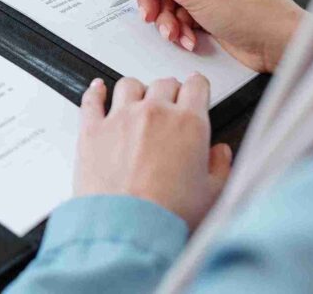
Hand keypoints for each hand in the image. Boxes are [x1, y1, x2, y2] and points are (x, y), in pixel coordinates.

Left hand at [76, 75, 231, 229]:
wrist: (128, 227)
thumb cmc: (169, 214)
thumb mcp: (213, 194)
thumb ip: (221, 167)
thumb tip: (220, 153)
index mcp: (188, 123)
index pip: (196, 86)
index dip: (197, 87)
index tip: (196, 89)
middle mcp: (153, 113)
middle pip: (164, 84)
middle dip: (170, 91)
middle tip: (170, 103)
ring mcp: (120, 118)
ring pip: (129, 85)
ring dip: (137, 90)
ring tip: (138, 101)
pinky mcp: (91, 129)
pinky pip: (92, 99)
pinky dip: (96, 91)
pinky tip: (99, 89)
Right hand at [118, 0, 305, 72]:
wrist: (279, 43)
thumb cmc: (250, 9)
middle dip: (152, 1)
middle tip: (149, 16)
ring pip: (167, 2)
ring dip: (167, 21)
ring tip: (175, 33)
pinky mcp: (208, 13)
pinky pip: (180, 18)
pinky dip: (180, 30)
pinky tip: (190, 40)